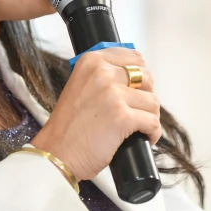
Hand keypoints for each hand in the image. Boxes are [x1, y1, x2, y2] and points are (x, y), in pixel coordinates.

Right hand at [31, 48, 159, 180]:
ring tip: (140, 127)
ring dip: (150, 116)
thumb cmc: (68, 127)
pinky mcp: (122, 117)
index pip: (133, 56)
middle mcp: (102, 73)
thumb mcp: (79, 87)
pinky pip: (153, 122)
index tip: (139, 86)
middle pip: (146, 77)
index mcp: (91, 62)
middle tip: (138, 110)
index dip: (140, 73)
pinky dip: (153, 133)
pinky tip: (146, 138)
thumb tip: (134, 75)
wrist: (57, 154)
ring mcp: (113, 94)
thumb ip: (102, 77)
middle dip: (147, 95)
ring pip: (152, 101)